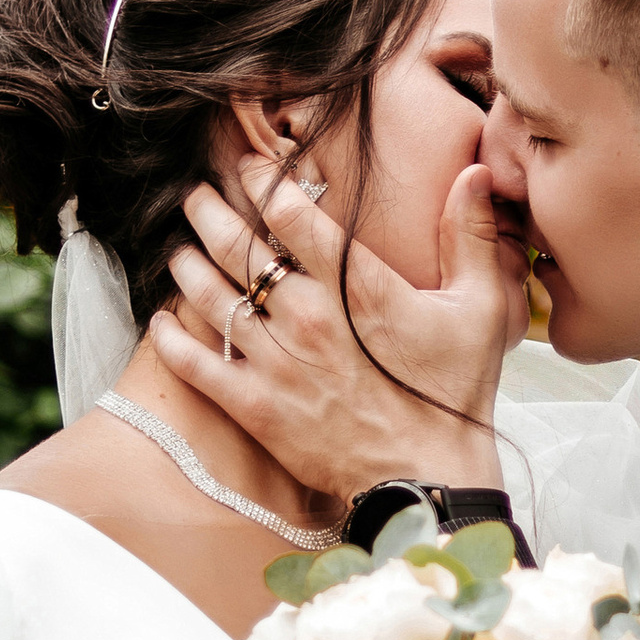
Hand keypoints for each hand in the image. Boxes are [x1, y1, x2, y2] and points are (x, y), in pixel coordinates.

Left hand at [147, 159, 519, 499]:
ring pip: (210, 297)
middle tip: (196, 196)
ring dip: (186, 265)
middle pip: (237, 247)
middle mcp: (308, 316)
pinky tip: (160, 321)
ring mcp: (276, 362)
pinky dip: (170, 340)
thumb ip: (472, 235)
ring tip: (179, 248)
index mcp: (356, 285)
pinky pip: (196, 365)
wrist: (430, 476)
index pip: (291, 213)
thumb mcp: (480, 307)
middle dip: (208, 211)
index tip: (248, 164)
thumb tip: (477, 173)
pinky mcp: (256, 406)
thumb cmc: (455, 392)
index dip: (261, 180)